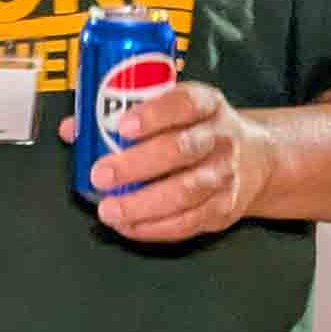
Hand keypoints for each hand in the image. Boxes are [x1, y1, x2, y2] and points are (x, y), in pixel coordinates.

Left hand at [58, 80, 272, 241]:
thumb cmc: (197, 129)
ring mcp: (224, 175)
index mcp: (205, 104)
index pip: (183, 104)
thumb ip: (121, 114)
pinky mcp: (223, 208)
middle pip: (181, 150)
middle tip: (101, 174)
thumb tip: (73, 128)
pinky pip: (188, 222)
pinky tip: (129, 225)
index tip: (122, 125)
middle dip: (137, 165)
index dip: (153, 114)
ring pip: (186, 191)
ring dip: (142, 204)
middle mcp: (219, 137)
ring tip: (110, 209)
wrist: (257, 158)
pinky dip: (154, 227)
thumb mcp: (171, 108)